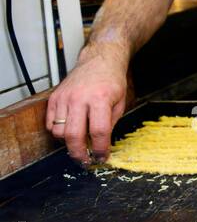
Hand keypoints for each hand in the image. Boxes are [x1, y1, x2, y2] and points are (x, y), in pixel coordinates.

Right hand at [46, 51, 128, 165]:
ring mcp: (64, 98)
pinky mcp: (54, 98)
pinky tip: (69, 131)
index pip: (98, 132)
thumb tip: (101, 146)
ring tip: (79, 143)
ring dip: (68, 142)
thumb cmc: (112, 80)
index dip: (100, 149)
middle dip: (79, 153)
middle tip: (85, 161)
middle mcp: (79, 99)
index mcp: (100, 99)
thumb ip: (111, 124)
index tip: (101, 158)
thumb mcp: (121, 102)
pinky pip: (50, 123)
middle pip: (73, 135)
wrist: (100, 60)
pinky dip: (57, 132)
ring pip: (58, 131)